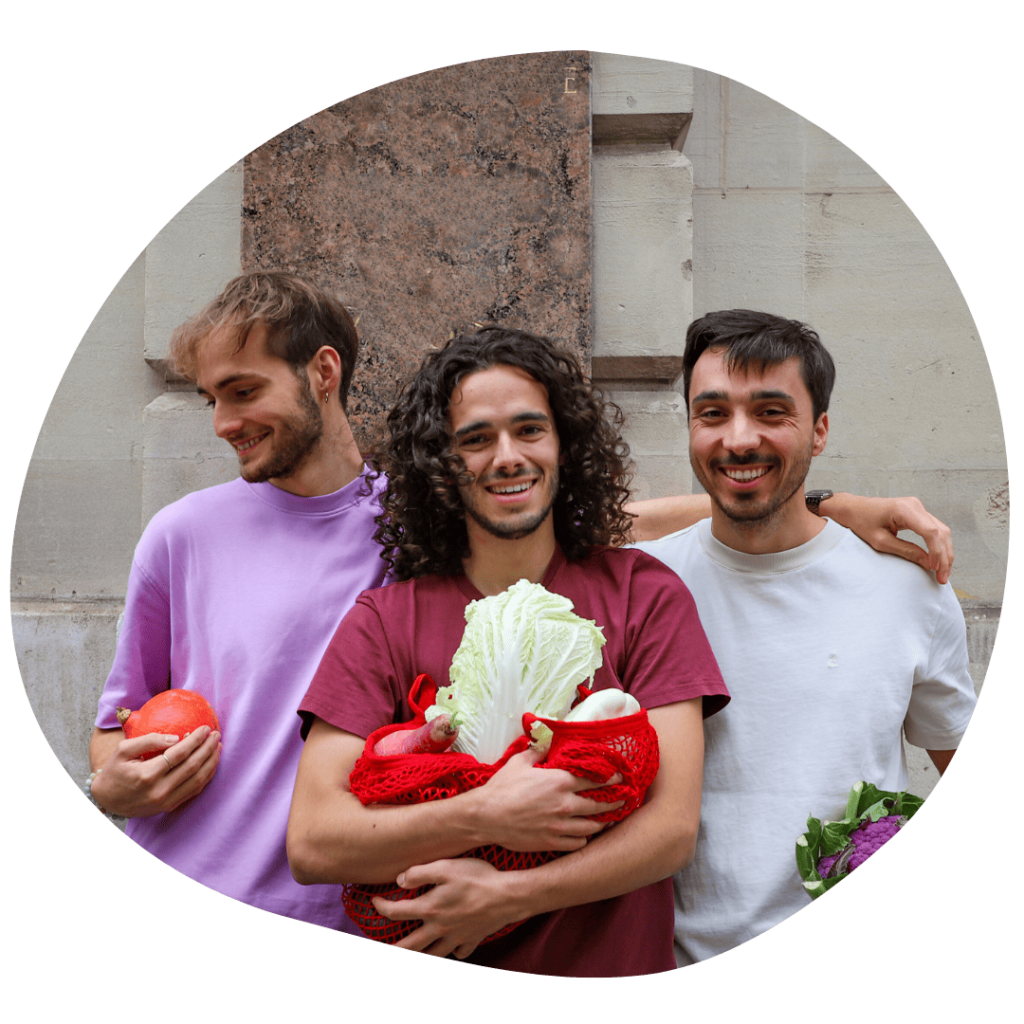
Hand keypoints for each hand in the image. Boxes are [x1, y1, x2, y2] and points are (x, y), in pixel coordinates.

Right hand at [91, 727, 220, 817]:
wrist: (106, 800)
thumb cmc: (115, 770)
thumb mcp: (123, 750)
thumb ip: (149, 740)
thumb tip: (176, 737)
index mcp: (147, 774)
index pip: (179, 754)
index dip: (196, 740)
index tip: (206, 728)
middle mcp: (159, 790)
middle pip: (193, 767)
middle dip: (208, 748)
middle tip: (217, 735)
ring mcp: (166, 801)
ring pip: (197, 780)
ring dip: (211, 762)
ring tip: (218, 747)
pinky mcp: (169, 807)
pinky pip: (194, 791)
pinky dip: (206, 776)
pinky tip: (211, 764)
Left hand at [372, 857, 518, 959]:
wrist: (507, 896)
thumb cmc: (477, 878)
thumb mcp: (446, 867)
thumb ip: (420, 873)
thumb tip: (399, 880)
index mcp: (429, 909)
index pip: (395, 913)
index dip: (380, 907)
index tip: (373, 901)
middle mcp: (439, 928)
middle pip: (409, 946)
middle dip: (393, 948)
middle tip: (383, 946)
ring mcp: (456, 937)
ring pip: (433, 954)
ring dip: (421, 953)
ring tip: (414, 951)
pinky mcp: (472, 940)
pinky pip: (459, 953)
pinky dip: (453, 952)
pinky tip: (451, 947)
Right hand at [469, 746, 623, 852]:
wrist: (486, 817)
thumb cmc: (502, 788)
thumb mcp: (519, 763)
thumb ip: (538, 751)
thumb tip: (547, 739)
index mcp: (559, 782)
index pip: (594, 780)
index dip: (610, 778)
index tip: (619, 778)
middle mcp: (565, 804)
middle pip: (599, 805)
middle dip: (614, 801)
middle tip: (623, 799)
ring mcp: (560, 826)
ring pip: (592, 827)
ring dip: (601, 822)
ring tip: (606, 819)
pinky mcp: (552, 842)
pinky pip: (578, 843)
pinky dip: (583, 839)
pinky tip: (583, 834)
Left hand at [824, 493, 953, 583]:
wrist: (852, 509)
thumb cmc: (861, 522)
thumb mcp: (880, 541)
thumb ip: (906, 551)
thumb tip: (928, 563)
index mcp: (904, 509)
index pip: (931, 532)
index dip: (937, 552)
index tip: (935, 569)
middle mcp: (915, 505)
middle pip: (941, 532)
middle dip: (945, 556)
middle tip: (943, 577)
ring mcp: (917, 507)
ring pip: (942, 530)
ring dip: (945, 552)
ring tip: (942, 572)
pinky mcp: (917, 512)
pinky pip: (934, 529)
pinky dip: (938, 545)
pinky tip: (938, 560)